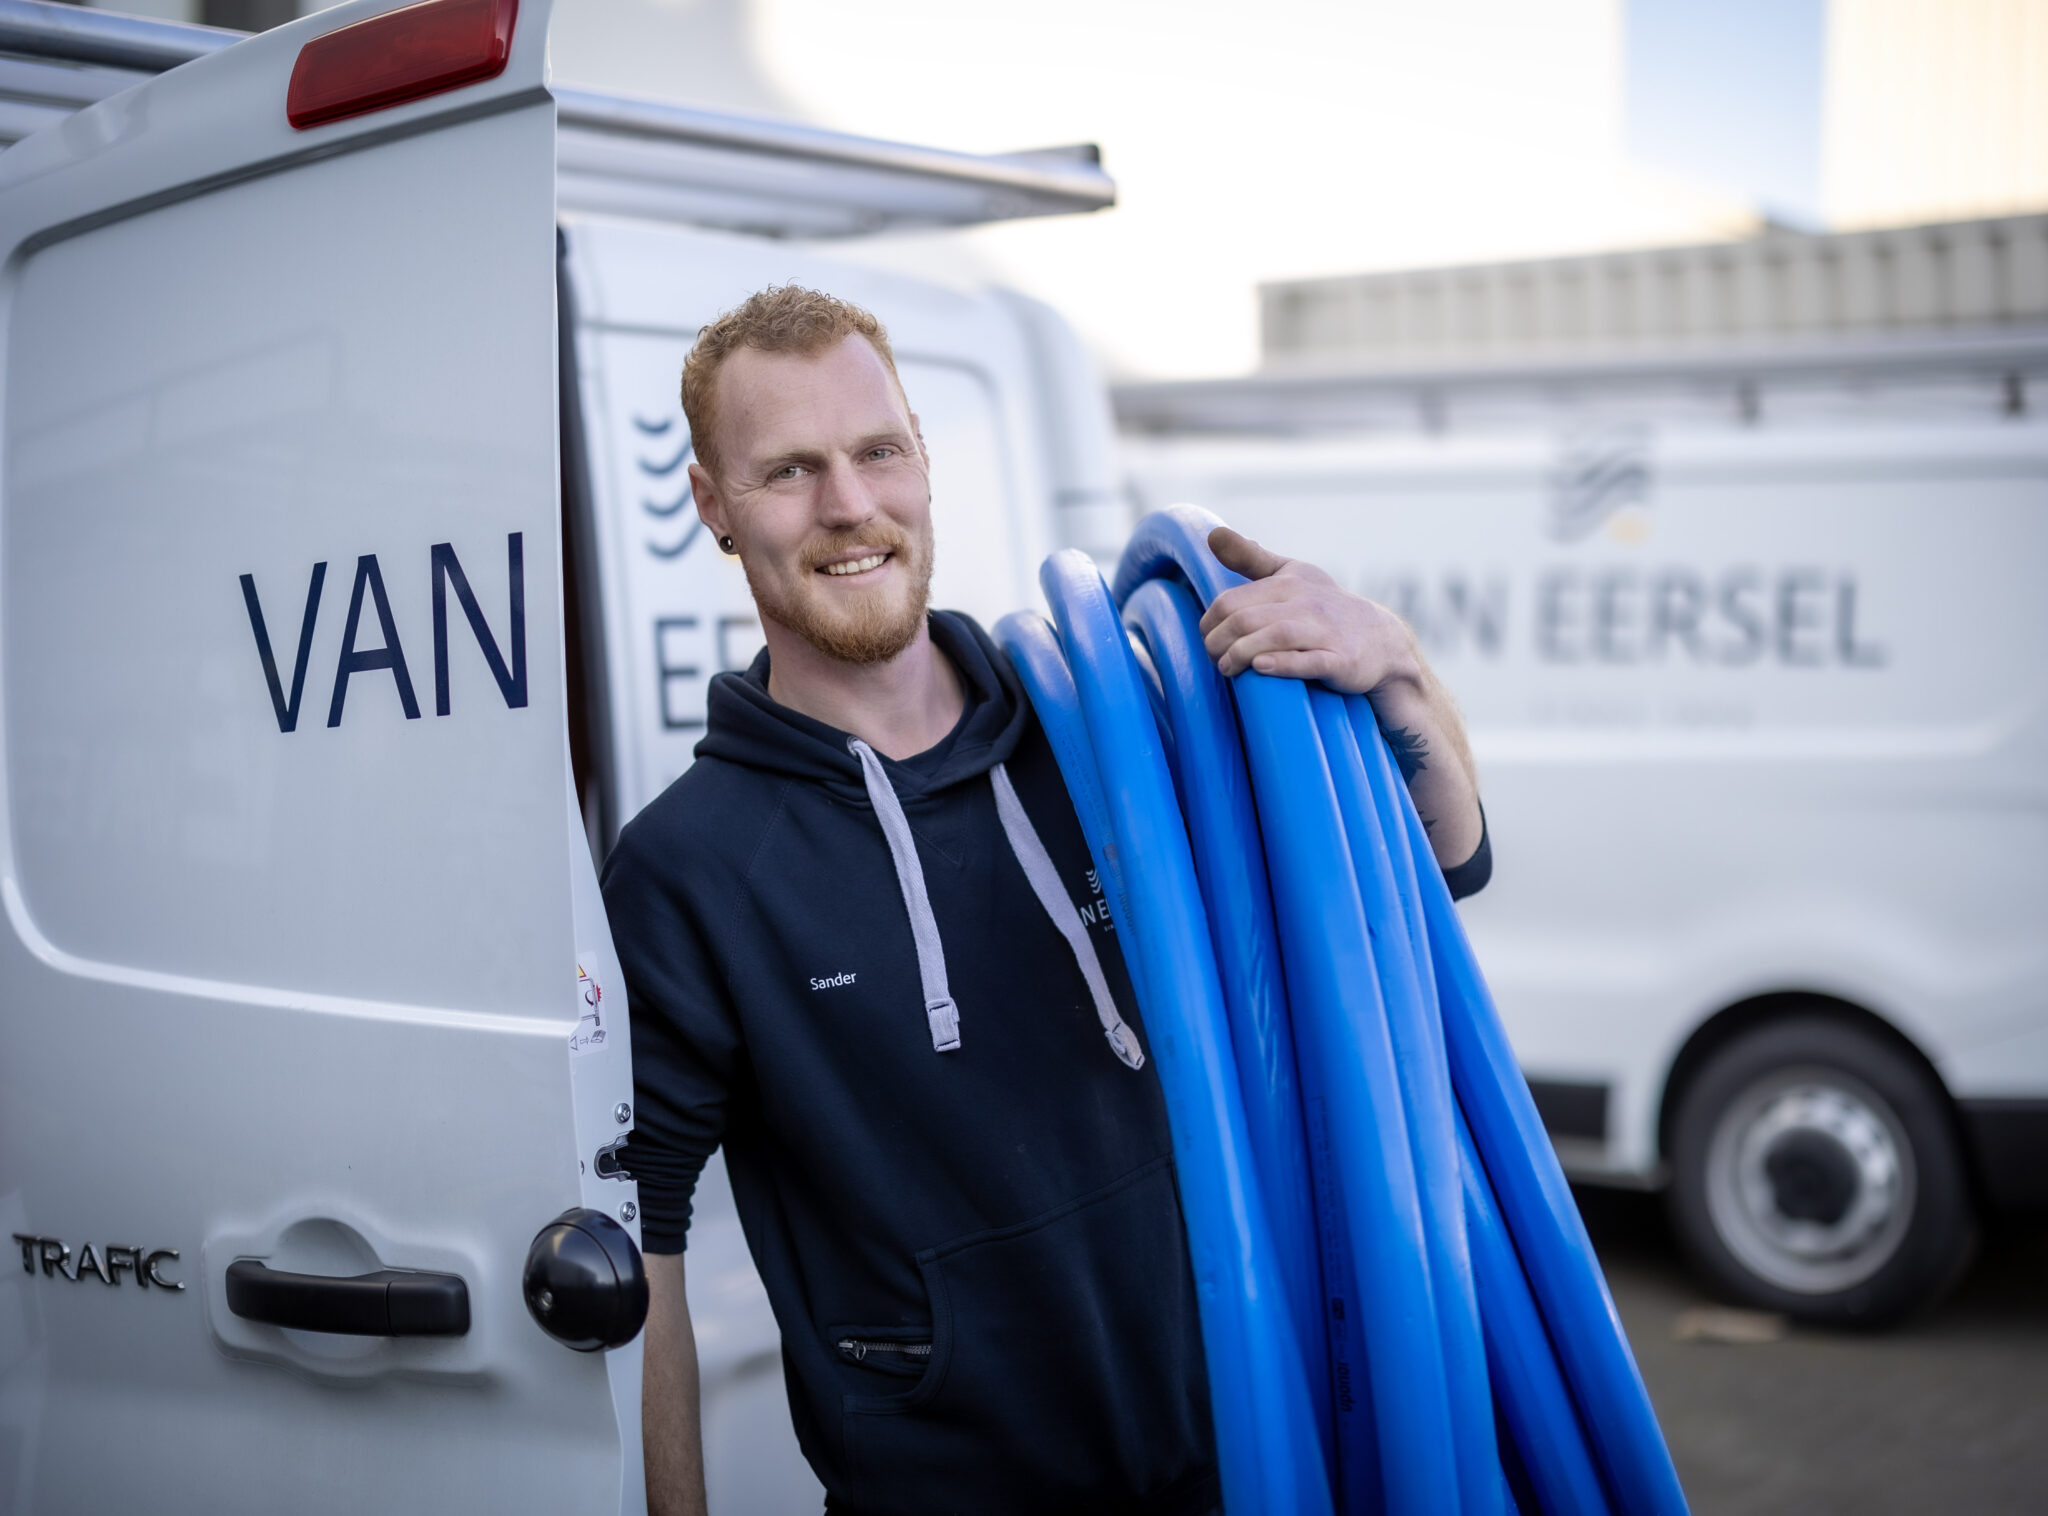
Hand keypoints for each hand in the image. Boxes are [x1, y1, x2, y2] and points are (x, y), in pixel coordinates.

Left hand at [1199, 526, 1421, 696]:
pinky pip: (1309, 661)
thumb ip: (1251, 558)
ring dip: (1242, 655)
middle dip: (1219, 643)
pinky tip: (1261, 667)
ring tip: (1228, 669)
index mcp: (1288, 584)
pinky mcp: (1341, 660)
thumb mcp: (1292, 575)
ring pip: (1275, 637)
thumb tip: (1212, 534)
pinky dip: (1283, 664)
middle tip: (1214, 659)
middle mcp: (1305, 604)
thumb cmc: (1326, 608)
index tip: (1208, 641)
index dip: (1209, 624)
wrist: (1382, 641)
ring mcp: (1325, 632)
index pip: (1231, 601)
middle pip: (1246, 620)